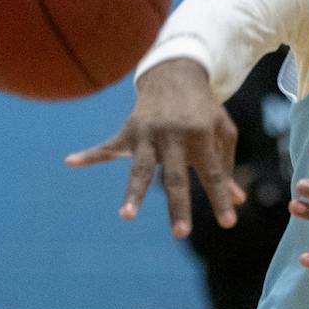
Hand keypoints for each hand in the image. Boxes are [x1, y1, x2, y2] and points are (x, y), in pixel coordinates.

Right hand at [65, 58, 243, 238]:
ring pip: (140, 168)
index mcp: (202, 136)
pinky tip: (71, 161)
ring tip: (127, 216)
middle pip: (176, 178)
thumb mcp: (223, 132)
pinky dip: (90, 155)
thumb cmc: (204, 110)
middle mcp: (174, 136)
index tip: (229, 222)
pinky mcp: (129, 131)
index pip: (213, 174)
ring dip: (134, 193)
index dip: (221, 197)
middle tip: (181, 234)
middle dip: (178, 206)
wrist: (175, 74)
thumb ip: (225, 166)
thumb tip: (238, 200)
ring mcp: (148, 134)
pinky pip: (107, 146)